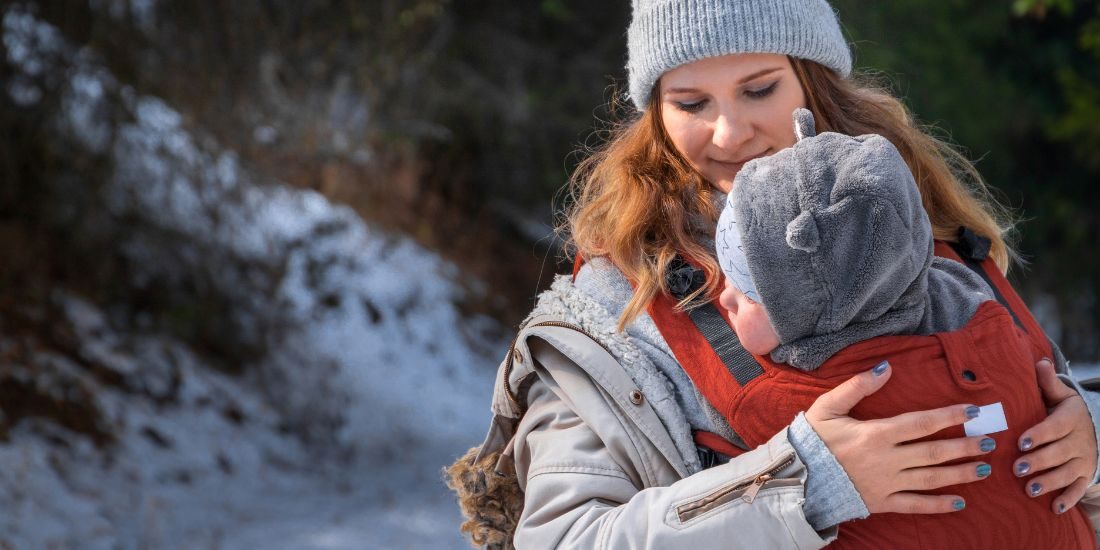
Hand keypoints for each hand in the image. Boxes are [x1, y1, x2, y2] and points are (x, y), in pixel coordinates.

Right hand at [806, 361, 992, 513]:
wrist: (797, 478)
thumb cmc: (812, 439)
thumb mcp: (828, 406)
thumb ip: (857, 386)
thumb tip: (886, 367)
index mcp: (876, 434)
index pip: (921, 422)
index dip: (948, 416)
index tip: (972, 411)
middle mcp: (887, 460)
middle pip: (934, 452)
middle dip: (964, 446)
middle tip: (989, 441)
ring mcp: (887, 483)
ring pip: (932, 479)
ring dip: (960, 473)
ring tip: (983, 468)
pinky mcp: (883, 502)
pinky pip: (916, 506)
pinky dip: (939, 505)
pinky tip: (960, 502)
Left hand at [1013, 358, 1098, 513]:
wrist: (1095, 430)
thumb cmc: (1065, 412)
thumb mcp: (1061, 396)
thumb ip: (1048, 383)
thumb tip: (1039, 362)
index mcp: (1071, 420)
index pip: (1055, 428)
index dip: (1039, 435)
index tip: (1021, 442)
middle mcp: (1080, 442)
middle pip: (1059, 453)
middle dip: (1039, 462)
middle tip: (1017, 468)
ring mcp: (1083, 461)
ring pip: (1066, 473)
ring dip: (1049, 482)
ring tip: (1029, 490)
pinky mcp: (1085, 476)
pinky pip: (1078, 489)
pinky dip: (1068, 499)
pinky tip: (1053, 508)